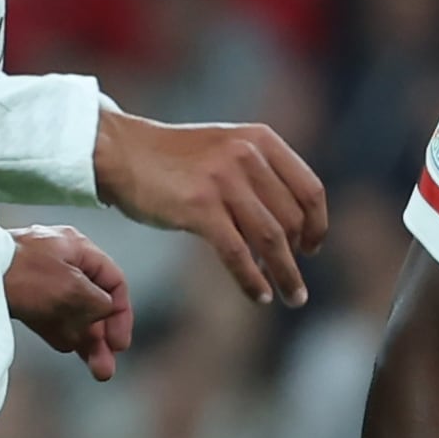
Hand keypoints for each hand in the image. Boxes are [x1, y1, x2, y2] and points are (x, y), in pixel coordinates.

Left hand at [5, 224, 135, 377]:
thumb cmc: (25, 274)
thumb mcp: (74, 289)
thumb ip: (99, 303)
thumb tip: (104, 312)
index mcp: (78, 248)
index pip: (114, 282)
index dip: (122, 315)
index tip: (120, 344)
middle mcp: (62, 260)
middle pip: (92, 303)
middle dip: (101, 338)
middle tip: (105, 368)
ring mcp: (40, 276)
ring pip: (70, 312)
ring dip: (83, 340)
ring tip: (93, 367)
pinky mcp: (21, 292)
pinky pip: (48, 314)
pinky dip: (58, 331)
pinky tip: (67, 348)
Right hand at [93, 107, 330, 305]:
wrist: (121, 151)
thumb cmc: (175, 159)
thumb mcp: (228, 148)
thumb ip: (261, 175)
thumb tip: (293, 229)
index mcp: (261, 139)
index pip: (310, 189)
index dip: (317, 225)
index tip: (311, 249)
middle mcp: (247, 155)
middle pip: (292, 219)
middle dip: (298, 258)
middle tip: (297, 286)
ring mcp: (223, 180)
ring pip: (271, 238)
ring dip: (286, 274)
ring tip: (291, 297)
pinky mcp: (198, 206)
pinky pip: (237, 252)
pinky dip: (252, 279)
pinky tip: (259, 295)